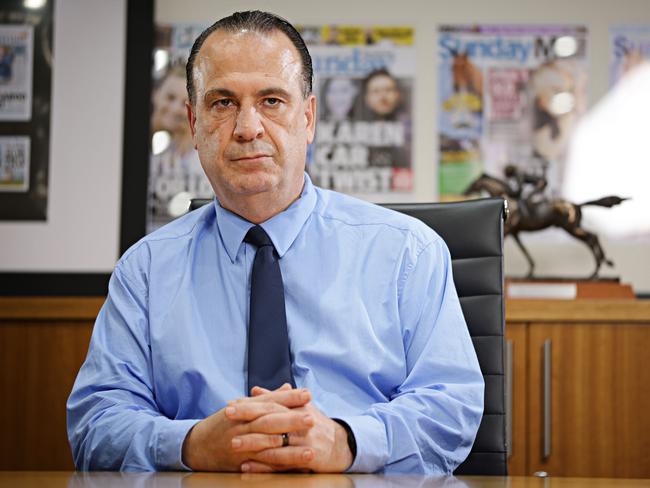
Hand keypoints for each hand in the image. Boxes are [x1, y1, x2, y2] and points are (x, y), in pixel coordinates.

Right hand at [181, 386, 310, 470]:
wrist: (196, 445)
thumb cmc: (223, 423)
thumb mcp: (243, 407)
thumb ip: (267, 398)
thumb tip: (289, 387)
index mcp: (245, 409)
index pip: (270, 401)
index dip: (289, 398)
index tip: (308, 394)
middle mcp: (243, 425)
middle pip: (270, 421)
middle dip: (292, 421)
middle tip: (312, 419)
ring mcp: (241, 444)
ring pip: (268, 446)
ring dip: (290, 450)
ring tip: (310, 450)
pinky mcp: (240, 462)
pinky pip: (261, 465)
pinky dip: (278, 467)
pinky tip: (293, 468)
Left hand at [228, 386, 353, 472]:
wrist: (342, 446)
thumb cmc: (316, 425)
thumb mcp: (300, 408)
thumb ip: (277, 399)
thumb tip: (255, 389)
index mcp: (299, 408)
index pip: (271, 404)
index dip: (250, 404)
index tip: (231, 405)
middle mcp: (302, 423)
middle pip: (271, 420)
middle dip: (248, 419)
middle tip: (226, 418)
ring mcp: (305, 442)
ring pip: (275, 443)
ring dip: (253, 444)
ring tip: (233, 444)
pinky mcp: (308, 459)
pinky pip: (282, 464)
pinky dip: (263, 466)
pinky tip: (247, 466)